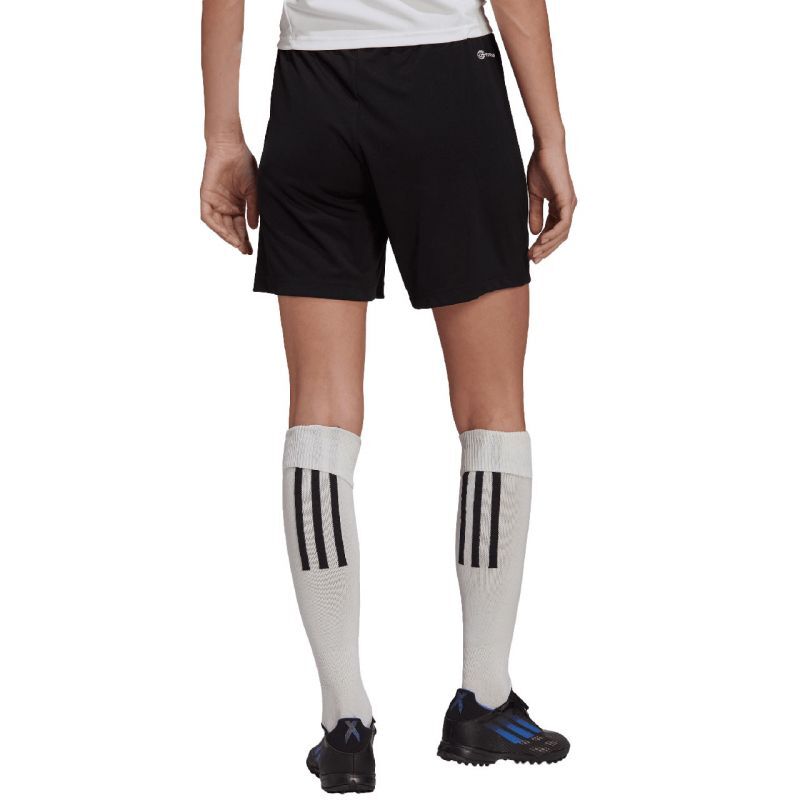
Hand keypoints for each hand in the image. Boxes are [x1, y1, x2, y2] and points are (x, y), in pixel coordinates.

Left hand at [200, 142, 258, 254]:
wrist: (231, 147)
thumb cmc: (244, 164)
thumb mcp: (253, 191)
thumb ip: (253, 210)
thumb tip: (253, 228)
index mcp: (237, 205)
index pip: (240, 227)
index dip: (245, 239)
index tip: (250, 250)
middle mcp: (226, 206)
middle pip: (230, 229)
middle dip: (237, 241)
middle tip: (245, 250)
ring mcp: (215, 202)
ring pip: (220, 226)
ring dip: (228, 236)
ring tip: (238, 244)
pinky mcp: (206, 197)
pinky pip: (208, 217)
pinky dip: (216, 227)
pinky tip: (226, 234)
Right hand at [527, 146, 576, 263]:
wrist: (546, 148)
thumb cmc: (540, 167)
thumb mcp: (534, 195)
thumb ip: (535, 214)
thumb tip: (534, 232)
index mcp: (560, 206)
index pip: (553, 231)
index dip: (543, 244)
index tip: (531, 254)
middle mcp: (568, 207)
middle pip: (559, 236)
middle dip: (546, 249)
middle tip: (533, 259)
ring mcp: (569, 203)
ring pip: (562, 232)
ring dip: (548, 245)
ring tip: (535, 253)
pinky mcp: (567, 199)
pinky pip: (563, 223)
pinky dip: (553, 233)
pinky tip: (541, 240)